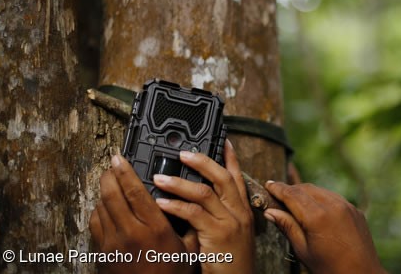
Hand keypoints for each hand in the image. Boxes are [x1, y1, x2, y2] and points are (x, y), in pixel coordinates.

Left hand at [89, 155, 197, 273]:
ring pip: (101, 207)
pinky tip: (106, 206)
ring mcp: (114, 243)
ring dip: (103, 191)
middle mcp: (131, 233)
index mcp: (155, 228)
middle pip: (112, 195)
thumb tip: (194, 202)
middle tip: (112, 165)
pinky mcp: (103, 252)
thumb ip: (190, 224)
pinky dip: (98, 209)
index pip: (134, 192)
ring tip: (110, 181)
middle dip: (109, 175)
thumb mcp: (189, 249)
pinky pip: (96, 223)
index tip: (120, 159)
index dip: (125, 172)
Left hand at [153, 140, 253, 273]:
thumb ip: (216, 216)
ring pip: (205, 192)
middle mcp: (239, 212)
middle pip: (222, 176)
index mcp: (241, 210)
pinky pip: (194, 214)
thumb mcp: (228, 235)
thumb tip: (195, 199)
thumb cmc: (230, 263)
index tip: (223, 140)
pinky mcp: (218, 235)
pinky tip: (160, 202)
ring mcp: (230, 222)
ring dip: (179, 183)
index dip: (230, 157)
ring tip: (158, 177)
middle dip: (201, 161)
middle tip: (181, 153)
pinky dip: (175, 206)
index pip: (237, 176)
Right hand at [264, 182, 387, 273]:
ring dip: (305, 192)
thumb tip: (270, 211)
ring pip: (319, 190)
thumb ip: (287, 227)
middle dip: (290, 190)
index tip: (268, 184)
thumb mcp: (303, 251)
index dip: (278, 188)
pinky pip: (333, 197)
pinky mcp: (355, 209)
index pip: (292, 195)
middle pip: (305, 188)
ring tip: (293, 201)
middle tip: (277, 194)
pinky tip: (314, 208)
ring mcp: (347, 205)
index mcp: (317, 217)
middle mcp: (333, 205)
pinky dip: (320, 198)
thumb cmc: (330, 269)